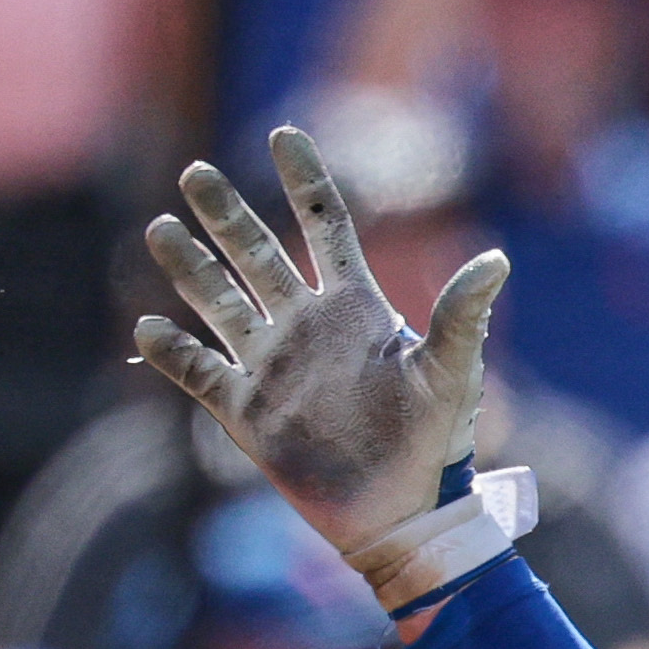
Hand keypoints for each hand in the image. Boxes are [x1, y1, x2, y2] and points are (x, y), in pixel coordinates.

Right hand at [137, 126, 505, 573]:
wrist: (402, 518)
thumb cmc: (435, 446)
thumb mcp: (452, 375)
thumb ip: (464, 315)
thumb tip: (498, 259)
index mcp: (355, 308)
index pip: (324, 226)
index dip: (306, 178)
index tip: (284, 131)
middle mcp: (306, 327)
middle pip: (257, 253)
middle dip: (226, 213)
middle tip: (197, 173)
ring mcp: (271, 367)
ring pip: (218, 301)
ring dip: (189, 267)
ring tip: (160, 229)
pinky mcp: (245, 412)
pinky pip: (198, 371)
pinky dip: (172, 351)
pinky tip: (150, 328)